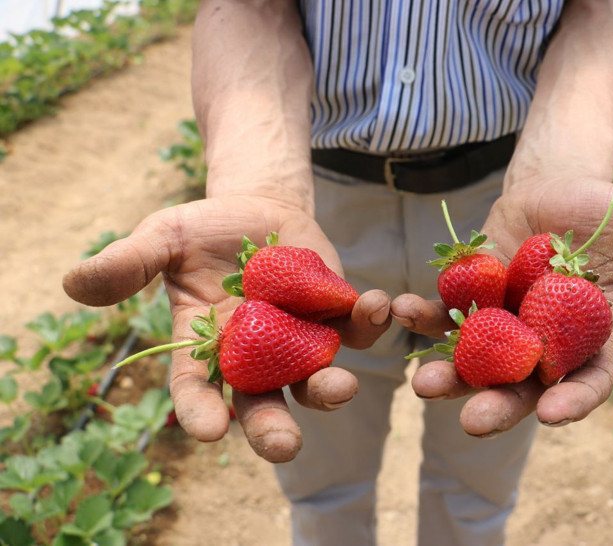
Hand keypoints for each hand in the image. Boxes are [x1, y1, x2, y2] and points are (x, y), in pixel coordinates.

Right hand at [63, 195, 390, 461]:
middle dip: (272, 428)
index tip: (208, 430)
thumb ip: (127, 263)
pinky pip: (354, 327)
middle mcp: (256, 355)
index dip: (201, 411)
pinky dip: (367, 321)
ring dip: (328, 387)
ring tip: (340, 388)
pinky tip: (377, 306)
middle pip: (264, 403)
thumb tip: (74, 282)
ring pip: (315, 376)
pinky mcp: (336, 312)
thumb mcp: (162, 239)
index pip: (199, 389)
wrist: (257, 209)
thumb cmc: (204, 232)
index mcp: (206, 348)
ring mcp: (300, 338)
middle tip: (283, 447)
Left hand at [392, 178, 612, 435]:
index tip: (554, 414)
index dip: (575, 398)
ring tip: (423, 385)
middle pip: (524, 383)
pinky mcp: (469, 298)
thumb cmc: (606, 207)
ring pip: (476, 359)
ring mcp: (504, 322)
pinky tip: (404, 314)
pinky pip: (445, 315)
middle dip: (500, 403)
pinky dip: (425, 318)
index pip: (590, 378)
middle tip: (472, 421)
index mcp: (593, 334)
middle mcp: (545, 340)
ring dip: (450, 374)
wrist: (555, 184)